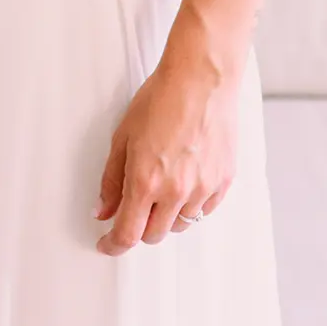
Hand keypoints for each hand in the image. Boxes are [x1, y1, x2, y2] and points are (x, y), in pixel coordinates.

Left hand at [93, 49, 239, 255]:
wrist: (201, 80)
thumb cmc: (161, 100)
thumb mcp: (123, 137)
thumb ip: (111, 180)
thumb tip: (103, 210)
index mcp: (145, 181)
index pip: (128, 234)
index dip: (114, 245)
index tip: (108, 245)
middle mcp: (175, 192)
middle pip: (154, 235)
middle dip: (139, 227)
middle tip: (134, 207)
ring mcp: (202, 189)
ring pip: (181, 225)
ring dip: (166, 216)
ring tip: (162, 186)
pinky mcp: (223, 182)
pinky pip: (204, 210)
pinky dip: (191, 205)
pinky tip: (184, 182)